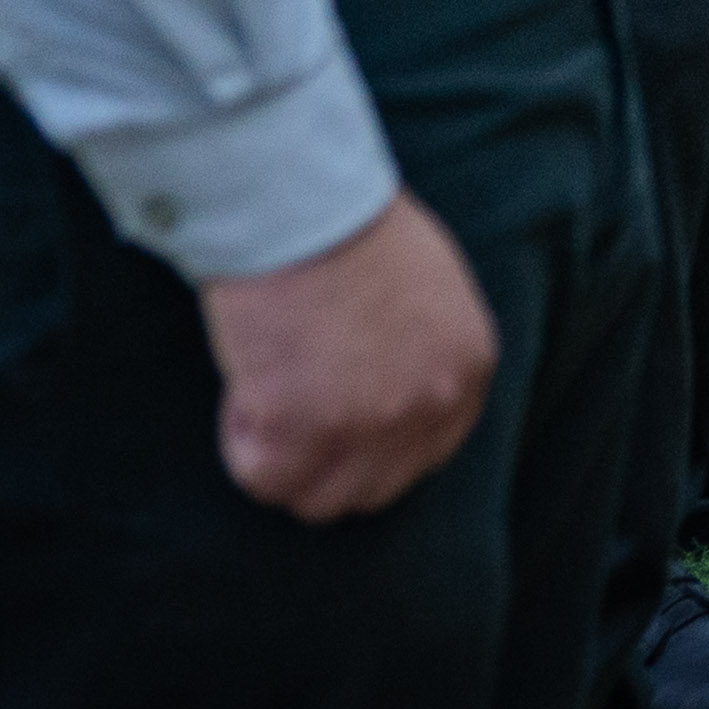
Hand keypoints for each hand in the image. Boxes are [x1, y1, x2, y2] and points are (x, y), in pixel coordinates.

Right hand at [203, 192, 496, 522]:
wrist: (303, 207)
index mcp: (466, 369)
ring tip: (267, 392)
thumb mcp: (428, 288)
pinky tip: (248, 382)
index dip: (372, 446)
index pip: (427, 453)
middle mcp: (428, 408)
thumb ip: (422, 351)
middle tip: (291, 410)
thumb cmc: (352, 226)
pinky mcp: (298, 433)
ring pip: (316, 500)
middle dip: (327, 463)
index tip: (335, 421)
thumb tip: (387, 391)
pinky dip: (242, 439)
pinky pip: (259, 477)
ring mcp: (366, 428)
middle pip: (372, 489)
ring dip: (284, 460)